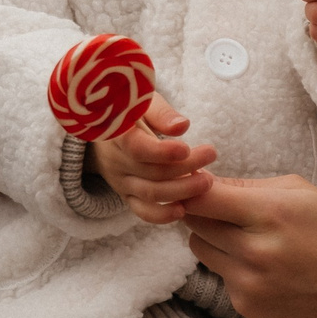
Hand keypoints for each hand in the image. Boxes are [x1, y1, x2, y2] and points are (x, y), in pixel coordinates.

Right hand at [87, 96, 217, 224]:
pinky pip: (142, 211)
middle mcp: (115, 161)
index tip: (187, 148)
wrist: (105, 132)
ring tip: (207, 182)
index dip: (162, 152)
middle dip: (185, 167)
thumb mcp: (142, 102)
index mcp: (116, 135)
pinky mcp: (127, 195)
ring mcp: (120, 182)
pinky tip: (183, 210)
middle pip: (151, 172)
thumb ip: (161, 113)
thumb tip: (183, 126)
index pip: (136, 148)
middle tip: (211, 155)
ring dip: (181, 190)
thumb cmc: (130, 111)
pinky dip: (162, 215)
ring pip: (150, 193)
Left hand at [183, 175, 316, 317]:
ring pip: (199, 247)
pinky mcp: (246, 305)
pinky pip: (219, 275)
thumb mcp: (303, 193)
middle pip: (193, 221)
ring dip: (212, 237)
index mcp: (270, 214)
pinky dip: (231, 265)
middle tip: (222, 205)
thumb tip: (205, 181)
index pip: (201, 196)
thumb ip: (250, 185)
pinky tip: (263, 265)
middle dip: (201, 208)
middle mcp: (254, 250)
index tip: (196, 181)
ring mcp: (247, 282)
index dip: (192, 185)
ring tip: (246, 235)